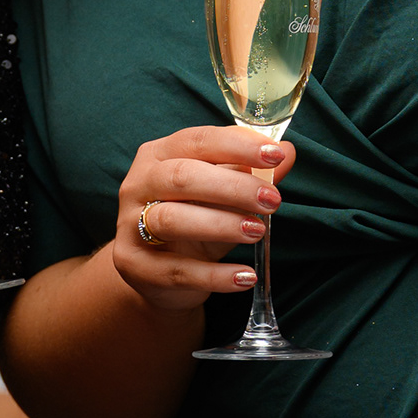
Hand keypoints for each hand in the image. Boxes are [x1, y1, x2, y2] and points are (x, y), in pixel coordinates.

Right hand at [111, 127, 292, 314]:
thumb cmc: (196, 220)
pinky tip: (244, 277)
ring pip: (172, 220)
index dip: (237, 146)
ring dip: (220, 224)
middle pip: (182, 177)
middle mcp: (138, 184)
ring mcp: (130, 225)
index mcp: (159, 155)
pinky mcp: (134, 265)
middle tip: (272, 200)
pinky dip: (215, 275)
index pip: (197, 141)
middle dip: (232, 187)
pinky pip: (176, 270)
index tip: (274, 154)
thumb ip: (252, 172)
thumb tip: (288, 151)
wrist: (160, 274)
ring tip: (257, 231)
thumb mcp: (225, 195)